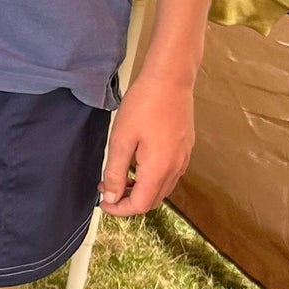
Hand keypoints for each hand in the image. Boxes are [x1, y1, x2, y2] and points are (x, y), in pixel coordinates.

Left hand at [99, 63, 195, 217]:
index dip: (120, 209)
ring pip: (162, 188)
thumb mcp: (121, 139)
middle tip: (107, 189)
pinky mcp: (185, 148)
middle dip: (129, 201)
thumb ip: (115, 172)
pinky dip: (152, 178)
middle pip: (153, 200)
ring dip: (141, 190)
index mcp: (159, 169)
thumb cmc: (144, 104)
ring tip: (119, 175)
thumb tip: (110, 197)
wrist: (170, 79)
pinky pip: (169, 174)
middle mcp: (176, 168)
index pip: (141, 205)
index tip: (103, 203)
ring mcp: (184, 158)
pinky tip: (138, 162)